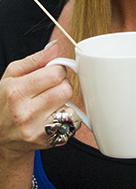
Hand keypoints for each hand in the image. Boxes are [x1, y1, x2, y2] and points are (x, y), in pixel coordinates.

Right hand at [0, 41, 72, 158]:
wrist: (1, 137)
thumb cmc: (6, 102)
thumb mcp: (11, 76)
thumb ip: (34, 60)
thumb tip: (54, 47)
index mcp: (16, 92)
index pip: (56, 73)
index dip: (57, 71)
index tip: (51, 75)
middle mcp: (26, 112)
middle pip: (66, 89)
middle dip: (62, 86)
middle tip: (50, 90)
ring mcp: (39, 129)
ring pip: (71, 106)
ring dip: (64, 102)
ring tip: (50, 104)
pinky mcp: (51, 140)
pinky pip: (74, 121)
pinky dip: (68, 117)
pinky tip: (53, 117)